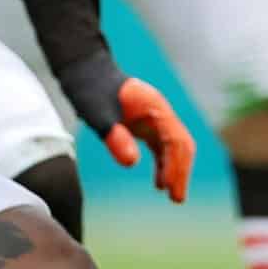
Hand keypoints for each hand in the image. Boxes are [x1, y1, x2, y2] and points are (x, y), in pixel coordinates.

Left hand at [62, 52, 195, 202]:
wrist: (85, 69)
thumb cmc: (90, 88)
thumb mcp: (97, 113)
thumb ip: (114, 135)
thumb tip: (132, 164)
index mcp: (155, 107)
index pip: (174, 140)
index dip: (173, 165)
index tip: (166, 188)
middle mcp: (160, 112)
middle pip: (182, 144)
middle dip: (181, 171)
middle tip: (177, 199)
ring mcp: (155, 117)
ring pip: (175, 146)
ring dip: (175, 170)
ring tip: (172, 196)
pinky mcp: (147, 123)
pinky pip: (162, 146)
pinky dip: (164, 164)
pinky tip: (158, 183)